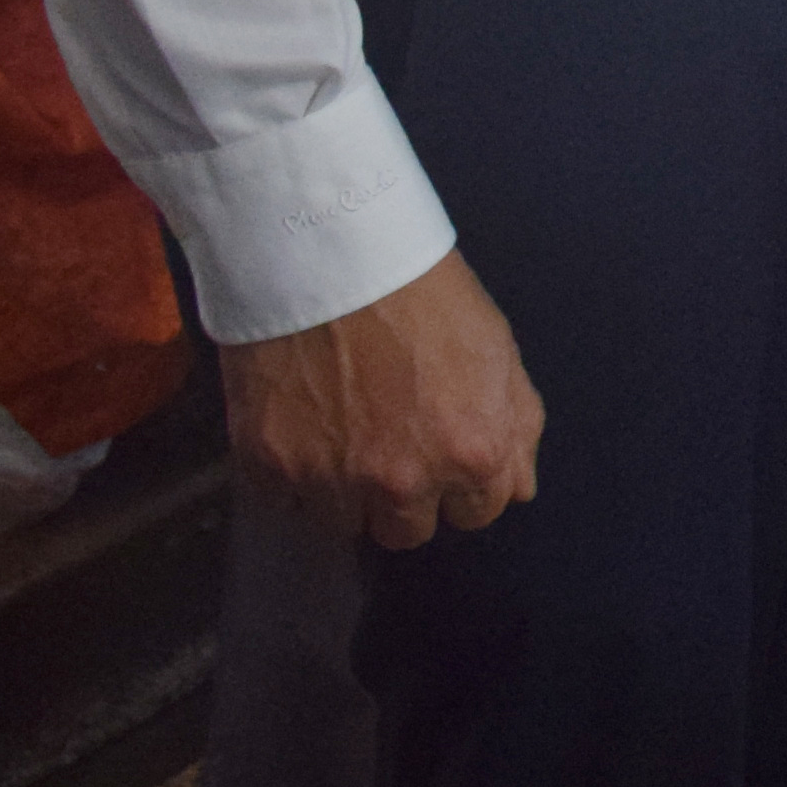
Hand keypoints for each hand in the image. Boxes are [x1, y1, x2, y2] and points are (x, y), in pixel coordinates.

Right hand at [223, 253, 545, 553]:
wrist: (329, 255)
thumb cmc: (424, 294)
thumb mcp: (497, 352)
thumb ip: (516, 429)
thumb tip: (517, 488)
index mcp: (472, 455)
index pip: (477, 515)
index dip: (461, 483)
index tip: (441, 451)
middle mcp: (403, 482)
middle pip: (405, 532)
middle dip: (404, 497)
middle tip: (389, 443)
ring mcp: (331, 480)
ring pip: (342, 521)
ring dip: (344, 489)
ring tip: (341, 427)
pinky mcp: (269, 467)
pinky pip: (285, 500)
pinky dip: (293, 473)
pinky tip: (302, 423)